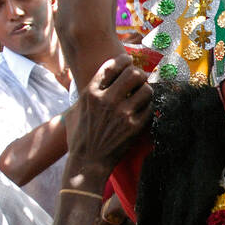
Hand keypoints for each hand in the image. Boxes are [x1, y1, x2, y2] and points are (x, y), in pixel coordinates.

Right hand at [66, 55, 152, 177]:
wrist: (87, 163)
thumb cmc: (79, 138)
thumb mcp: (74, 112)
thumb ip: (86, 95)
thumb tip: (98, 82)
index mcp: (91, 93)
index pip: (112, 66)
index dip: (124, 60)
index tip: (129, 60)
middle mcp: (107, 100)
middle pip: (133, 73)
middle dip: (139, 74)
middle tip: (139, 78)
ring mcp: (122, 113)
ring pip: (146, 89)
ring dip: (146, 90)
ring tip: (143, 94)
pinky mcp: (134, 127)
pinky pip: (150, 107)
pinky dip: (149, 106)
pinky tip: (144, 109)